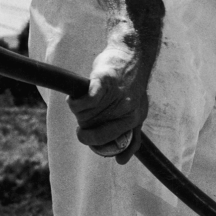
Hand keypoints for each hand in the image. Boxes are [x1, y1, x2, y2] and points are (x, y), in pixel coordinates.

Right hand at [68, 36, 150, 164]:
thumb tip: (120, 161)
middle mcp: (127, 111)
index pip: (112, 144)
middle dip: (83, 129)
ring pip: (84, 116)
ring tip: (84, 99)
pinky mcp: (104, 81)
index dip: (98, 145)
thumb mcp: (138, 112)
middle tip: (83, 119)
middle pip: (92, 132)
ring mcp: (117, 97)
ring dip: (78, 110)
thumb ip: (131, 136)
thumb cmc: (130, 85)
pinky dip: (76, 102)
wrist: (132, 54)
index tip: (92, 139)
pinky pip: (84, 101)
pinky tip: (76, 98)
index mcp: (135, 120)